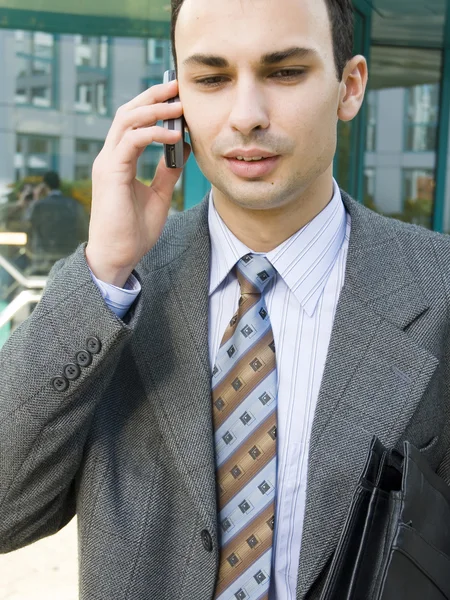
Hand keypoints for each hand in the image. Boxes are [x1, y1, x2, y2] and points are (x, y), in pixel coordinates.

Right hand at [85, 80, 189, 286]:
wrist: (118, 256)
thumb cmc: (134, 231)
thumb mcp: (159, 195)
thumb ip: (168, 171)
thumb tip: (183, 148)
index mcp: (119, 160)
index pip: (133, 122)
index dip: (153, 105)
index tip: (176, 96)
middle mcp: (110, 156)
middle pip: (128, 112)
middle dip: (153, 96)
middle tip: (177, 86)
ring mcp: (108, 163)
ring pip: (126, 120)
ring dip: (153, 109)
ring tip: (179, 105)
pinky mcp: (110, 173)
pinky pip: (131, 141)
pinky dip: (153, 134)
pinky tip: (173, 135)